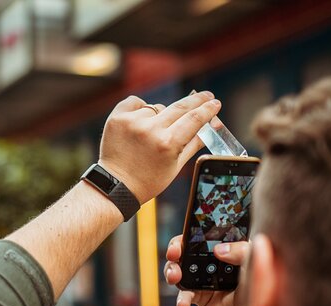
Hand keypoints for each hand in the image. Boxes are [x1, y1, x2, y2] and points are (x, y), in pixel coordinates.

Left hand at [98, 92, 220, 203]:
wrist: (116, 185)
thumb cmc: (149, 180)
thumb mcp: (176, 166)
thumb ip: (194, 143)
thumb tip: (213, 124)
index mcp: (168, 144)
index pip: (194, 119)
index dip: (207, 109)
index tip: (215, 103)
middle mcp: (150, 130)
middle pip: (180, 107)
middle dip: (196, 100)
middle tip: (206, 95)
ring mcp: (132, 122)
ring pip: (157, 108)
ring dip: (160, 117)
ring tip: (152, 136)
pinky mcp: (117, 118)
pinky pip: (136, 103)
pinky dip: (140, 109)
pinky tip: (140, 121)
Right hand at [164, 235, 248, 305]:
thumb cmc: (262, 292)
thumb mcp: (255, 265)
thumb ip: (241, 251)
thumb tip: (218, 249)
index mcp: (226, 249)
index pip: (204, 235)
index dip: (190, 234)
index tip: (184, 238)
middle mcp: (213, 263)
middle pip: (186, 250)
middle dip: (175, 250)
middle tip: (173, 255)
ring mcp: (205, 280)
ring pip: (180, 270)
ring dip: (172, 272)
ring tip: (174, 278)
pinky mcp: (201, 298)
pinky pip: (184, 294)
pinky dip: (180, 298)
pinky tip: (182, 303)